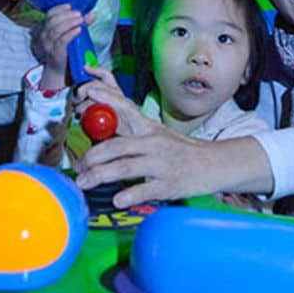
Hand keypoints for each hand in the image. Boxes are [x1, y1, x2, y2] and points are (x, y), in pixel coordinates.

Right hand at [34, 5, 96, 88]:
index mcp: (47, 28)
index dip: (59, 9)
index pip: (49, 15)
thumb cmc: (65, 49)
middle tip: (79, 14)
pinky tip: (78, 30)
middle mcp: (45, 35)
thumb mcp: (71, 34)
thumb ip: (80, 24)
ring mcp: (49, 44)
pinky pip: (62, 41)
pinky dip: (70, 34)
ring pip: (56, 30)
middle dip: (66, 15)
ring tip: (80, 20)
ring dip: (69, 23)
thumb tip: (92, 14)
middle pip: (53, 21)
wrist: (59, 70)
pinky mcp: (55, 53)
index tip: (70, 6)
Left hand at [73, 107, 215, 208]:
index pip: (125, 110)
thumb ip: (133, 137)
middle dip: (93, 157)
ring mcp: (162, 164)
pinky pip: (146, 189)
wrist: (215, 164)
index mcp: (150, 129)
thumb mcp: (159, 136)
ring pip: (126, 167)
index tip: (88, 92)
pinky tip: (117, 200)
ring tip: (84, 183)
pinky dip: (129, 195)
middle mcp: (154, 143)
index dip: (106, 100)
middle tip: (78, 168)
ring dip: (101, 175)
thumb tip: (101, 141)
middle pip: (117, 146)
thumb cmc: (182, 152)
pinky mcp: (170, 185)